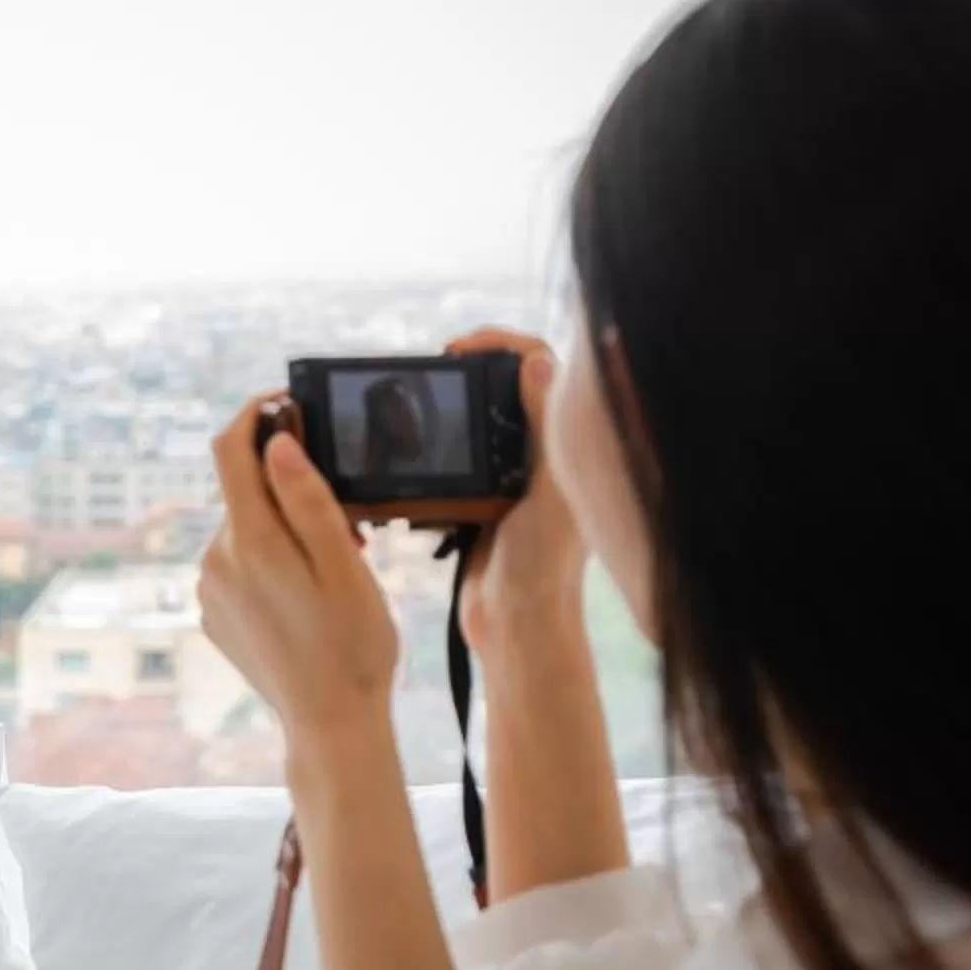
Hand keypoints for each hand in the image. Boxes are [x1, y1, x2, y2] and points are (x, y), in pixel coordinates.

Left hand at [198, 394, 398, 739]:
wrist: (330, 723)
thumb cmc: (353, 644)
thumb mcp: (345, 564)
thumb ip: (308, 499)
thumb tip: (276, 441)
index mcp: (249, 540)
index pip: (230, 450)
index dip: (254, 414)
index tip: (284, 401)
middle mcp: (215, 560)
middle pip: (245, 493)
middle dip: (290, 490)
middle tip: (349, 525)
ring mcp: (210, 590)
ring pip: (246, 531)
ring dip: (284, 531)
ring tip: (335, 569)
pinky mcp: (214, 614)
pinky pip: (240, 566)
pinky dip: (271, 563)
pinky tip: (307, 596)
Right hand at [443, 327, 586, 658]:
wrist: (517, 626)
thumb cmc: (542, 565)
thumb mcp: (547, 490)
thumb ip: (544, 426)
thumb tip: (538, 359)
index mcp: (561, 443)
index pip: (537, 363)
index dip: (498, 343)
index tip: (456, 349)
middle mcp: (537, 454)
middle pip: (500, 386)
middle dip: (463, 371)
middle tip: (428, 372)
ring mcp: (505, 479)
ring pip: (471, 424)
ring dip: (443, 415)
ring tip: (413, 414)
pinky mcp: (477, 505)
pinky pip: (450, 466)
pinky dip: (429, 459)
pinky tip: (409, 465)